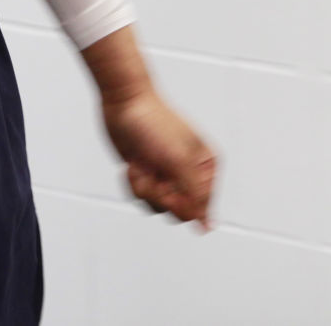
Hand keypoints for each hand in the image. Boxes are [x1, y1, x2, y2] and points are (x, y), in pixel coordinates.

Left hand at [101, 85, 216, 227]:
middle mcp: (189, 175)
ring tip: (141, 164)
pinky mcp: (147, 176)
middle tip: (152, 171)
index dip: (181, 201)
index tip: (169, 181)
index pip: (199, 208)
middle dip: (159, 194)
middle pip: (178, 212)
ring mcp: (167, 176)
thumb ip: (195, 196)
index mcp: (207, 169)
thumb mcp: (178, 161)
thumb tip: (207, 227)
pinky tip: (132, 165)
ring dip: (144, 187)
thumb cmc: (153, 125)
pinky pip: (142, 198)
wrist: (123, 102)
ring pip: (158, 207)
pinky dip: (134, 183)